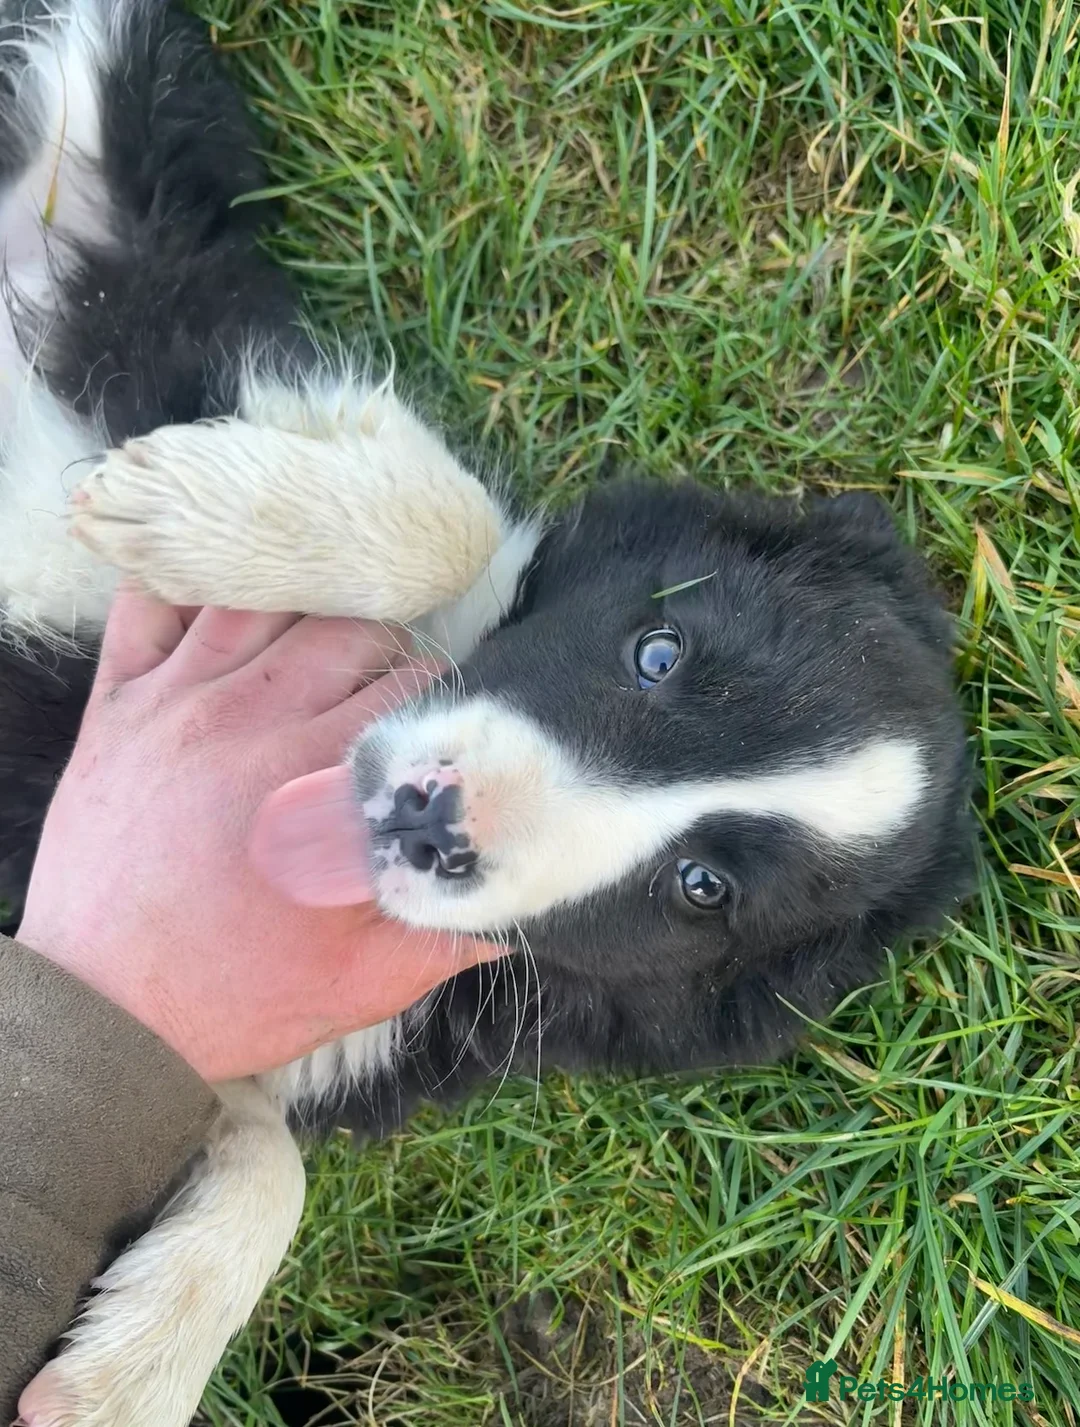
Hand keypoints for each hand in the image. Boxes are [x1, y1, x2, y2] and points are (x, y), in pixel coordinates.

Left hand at [17, 587, 495, 1081]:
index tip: (452, 719)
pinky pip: (150, 603)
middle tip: (393, 683)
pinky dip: (190, 591)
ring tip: (326, 640)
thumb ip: (451, 934)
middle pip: (349, 630)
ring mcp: (177, 701)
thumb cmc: (234, 996)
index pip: (414, 690)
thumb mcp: (364, 982)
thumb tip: (528, 906)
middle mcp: (252, 720)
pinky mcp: (116, 703)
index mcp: (319, 780)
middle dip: (389, 647)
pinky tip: (227, 612)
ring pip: (265, 600)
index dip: (448, 699)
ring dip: (309, 609)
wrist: (101, 1010)